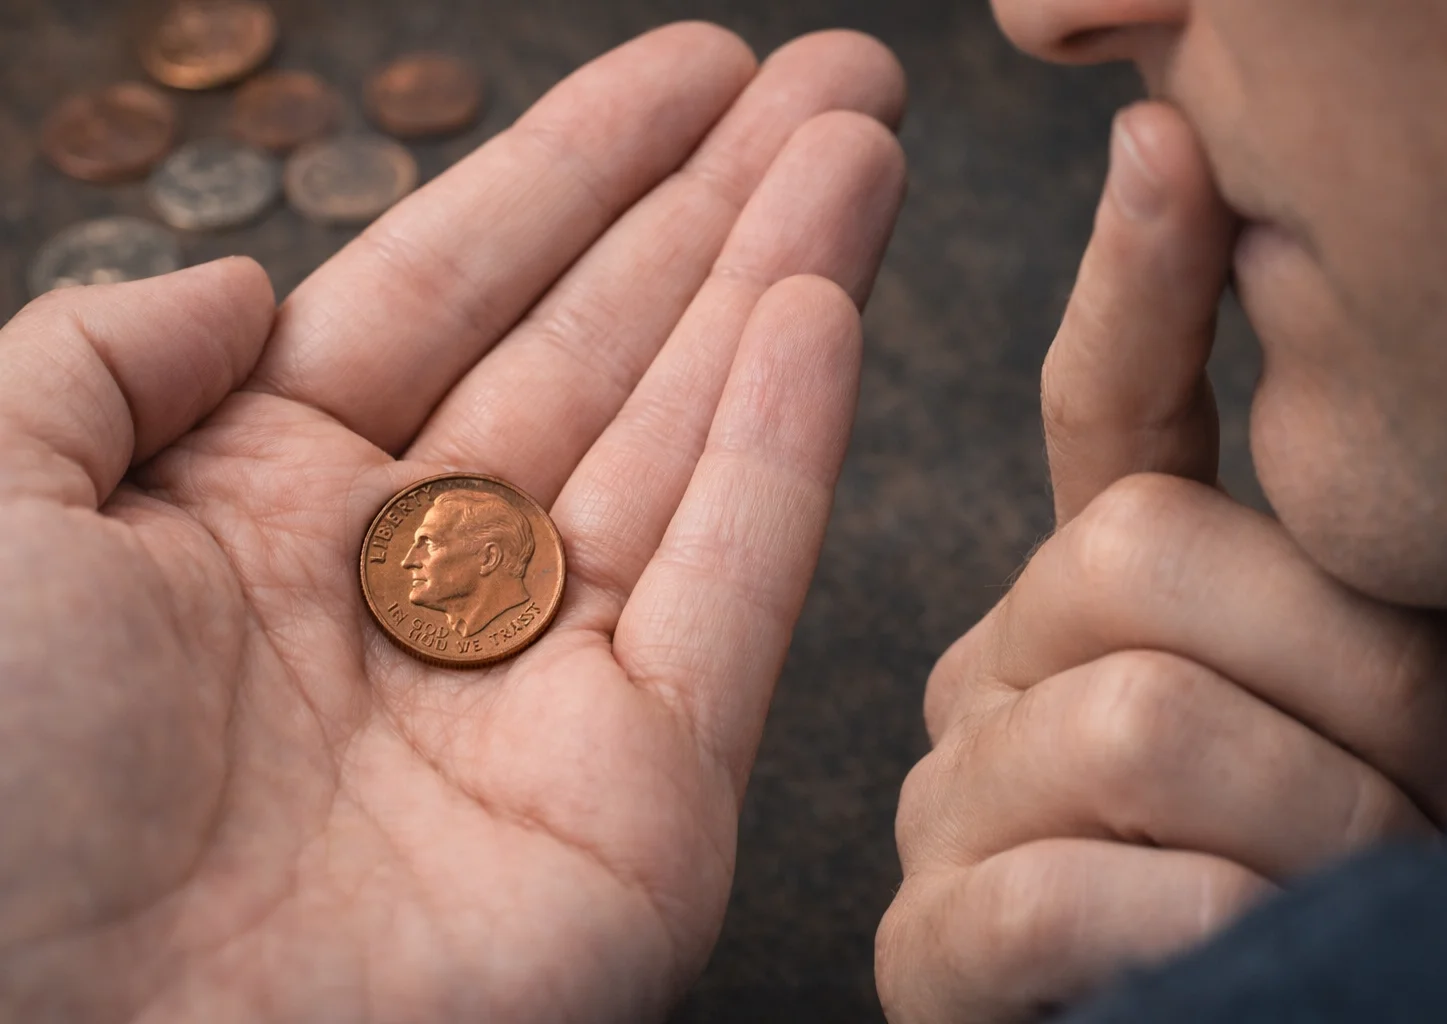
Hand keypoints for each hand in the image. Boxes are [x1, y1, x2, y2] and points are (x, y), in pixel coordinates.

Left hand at [0, 24, 905, 1020]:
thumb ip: (91, 363)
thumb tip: (236, 286)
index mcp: (255, 512)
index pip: (454, 289)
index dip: (576, 169)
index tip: (692, 70)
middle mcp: (411, 592)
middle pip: (601, 350)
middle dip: (720, 205)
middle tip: (833, 82)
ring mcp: (539, 697)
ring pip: (686, 448)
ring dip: (780, 289)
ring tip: (861, 151)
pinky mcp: (637, 802)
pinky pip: (724, 596)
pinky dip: (782, 457)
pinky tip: (823, 318)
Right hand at [874, 102, 1446, 1023]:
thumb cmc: (1355, 889)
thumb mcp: (1384, 705)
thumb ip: (1335, 569)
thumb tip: (1314, 363)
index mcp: (1096, 600)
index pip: (1098, 413)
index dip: (1138, 284)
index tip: (1166, 146)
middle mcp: (997, 676)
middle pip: (1131, 555)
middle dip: (1353, 670)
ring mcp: (950, 805)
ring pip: (1130, 717)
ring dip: (1318, 820)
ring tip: (1368, 889)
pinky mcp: (927, 947)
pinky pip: (1053, 891)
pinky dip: (1198, 924)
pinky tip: (1247, 946)